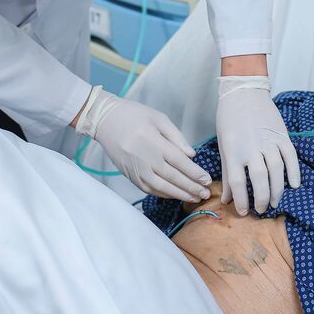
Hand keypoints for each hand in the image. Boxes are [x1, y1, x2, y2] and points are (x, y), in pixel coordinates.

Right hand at [84, 91, 211, 201]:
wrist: (105, 121)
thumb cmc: (135, 115)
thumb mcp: (159, 118)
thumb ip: (176, 137)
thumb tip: (192, 155)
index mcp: (155, 143)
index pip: (180, 162)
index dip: (195, 173)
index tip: (207, 180)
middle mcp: (146, 159)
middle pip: (173, 178)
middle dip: (192, 188)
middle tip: (206, 194)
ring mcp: (137, 170)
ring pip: (162, 188)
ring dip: (180, 195)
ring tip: (195, 198)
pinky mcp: (130, 176)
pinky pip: (150, 189)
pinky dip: (164, 194)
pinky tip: (175, 195)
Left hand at [216, 76, 301, 214]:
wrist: (244, 92)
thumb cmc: (229, 119)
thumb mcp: (223, 146)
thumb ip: (226, 173)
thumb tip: (226, 199)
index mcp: (233, 150)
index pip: (238, 182)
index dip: (241, 201)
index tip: (243, 212)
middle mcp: (251, 147)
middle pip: (260, 180)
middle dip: (262, 199)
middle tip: (261, 210)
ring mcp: (269, 140)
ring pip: (277, 171)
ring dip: (277, 190)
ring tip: (275, 202)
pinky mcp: (282, 135)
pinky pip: (291, 157)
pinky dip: (294, 172)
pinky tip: (294, 185)